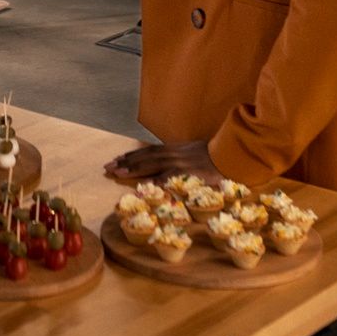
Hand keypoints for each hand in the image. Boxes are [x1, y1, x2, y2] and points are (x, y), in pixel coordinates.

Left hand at [104, 139, 219, 184]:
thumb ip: (177, 159)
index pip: (146, 151)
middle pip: (144, 156)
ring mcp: (179, 162)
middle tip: (108, 167)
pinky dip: (158, 180)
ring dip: (134, 168)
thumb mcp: (191, 154)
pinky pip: (170, 176)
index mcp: (172, 150)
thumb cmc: (212, 156)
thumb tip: (165, 168)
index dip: (131, 156)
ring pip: (151, 164)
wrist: (228, 155)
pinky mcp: (187, 172)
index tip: (116, 160)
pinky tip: (145, 186)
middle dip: (125, 162)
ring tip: (118, 172)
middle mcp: (172, 154)